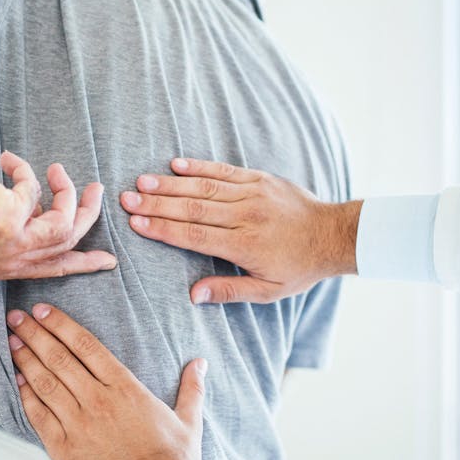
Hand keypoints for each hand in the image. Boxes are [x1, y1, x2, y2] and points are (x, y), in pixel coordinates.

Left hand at [0, 151, 116, 279]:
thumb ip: (16, 224)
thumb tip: (41, 207)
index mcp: (3, 268)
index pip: (54, 270)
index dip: (84, 263)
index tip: (108, 261)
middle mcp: (11, 262)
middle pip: (69, 243)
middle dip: (88, 215)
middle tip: (97, 190)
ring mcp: (13, 244)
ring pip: (64, 222)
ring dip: (68, 192)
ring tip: (58, 169)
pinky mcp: (12, 220)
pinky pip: (35, 191)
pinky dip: (24, 171)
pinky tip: (6, 159)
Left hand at [7, 303, 205, 459]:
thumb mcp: (189, 420)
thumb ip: (191, 388)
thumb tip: (200, 362)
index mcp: (126, 388)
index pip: (87, 346)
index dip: (61, 325)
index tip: (43, 311)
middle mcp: (98, 401)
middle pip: (60, 359)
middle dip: (35, 334)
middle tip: (16, 317)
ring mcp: (79, 425)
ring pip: (45, 383)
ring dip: (26, 359)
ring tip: (11, 341)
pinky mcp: (64, 450)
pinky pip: (39, 416)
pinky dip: (26, 395)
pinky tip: (16, 380)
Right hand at [120, 158, 361, 303]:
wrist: (333, 235)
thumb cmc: (299, 267)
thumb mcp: (268, 290)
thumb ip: (229, 291)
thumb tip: (192, 295)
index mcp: (244, 245)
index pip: (195, 235)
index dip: (163, 229)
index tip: (136, 224)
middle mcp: (245, 215)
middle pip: (192, 208)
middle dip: (156, 204)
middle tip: (126, 199)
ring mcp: (252, 193)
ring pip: (204, 186)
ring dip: (170, 184)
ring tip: (141, 182)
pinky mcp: (259, 179)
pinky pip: (224, 170)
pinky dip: (199, 166)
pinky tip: (175, 164)